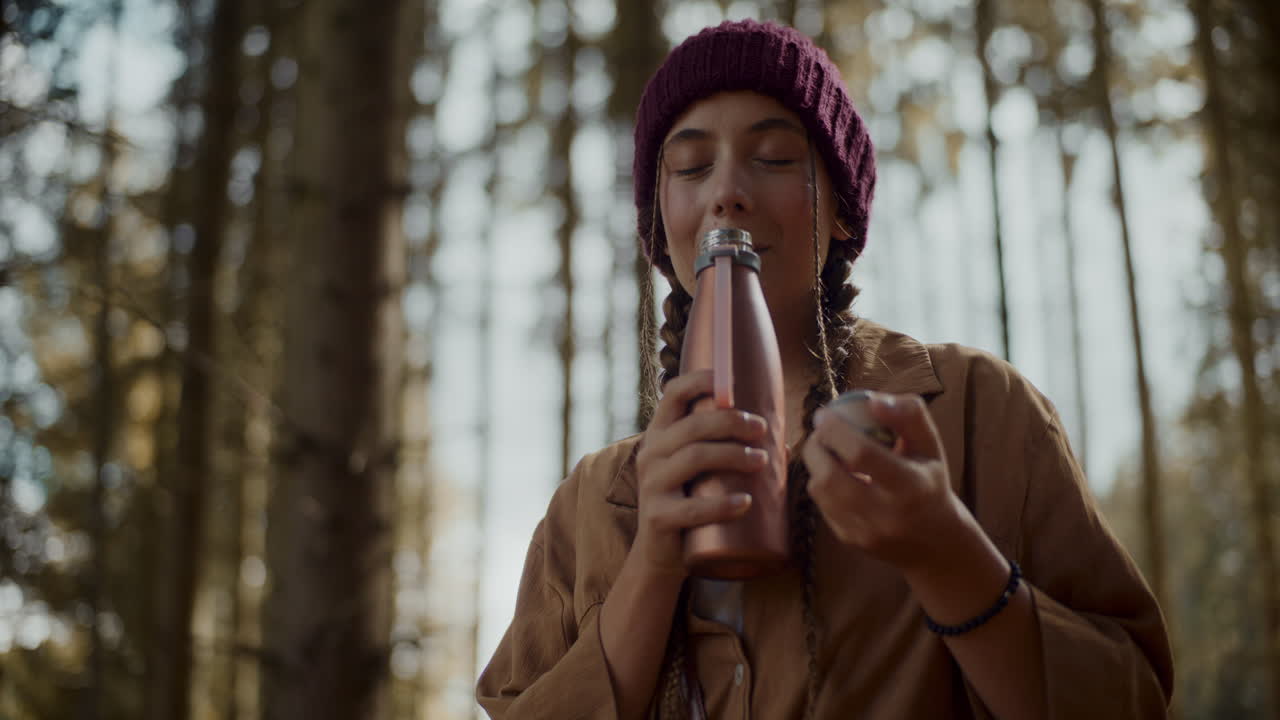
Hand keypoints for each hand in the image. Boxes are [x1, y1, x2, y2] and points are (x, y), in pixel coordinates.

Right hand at [632, 370, 770, 579]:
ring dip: (734, 455)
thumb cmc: (689, 503)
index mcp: (660, 435)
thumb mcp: (698, 472)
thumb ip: (726, 450)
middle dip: (732, 421)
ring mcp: (651, 485)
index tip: (732, 381)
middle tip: (762, 429)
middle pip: (692, 425)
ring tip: (761, 461)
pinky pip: (693, 508)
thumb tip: (781, 442)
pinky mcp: (658, 517)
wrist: (660, 555)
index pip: (674, 395)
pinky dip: (723, 505)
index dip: (701, 380)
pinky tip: (746, 503)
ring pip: (694, 457)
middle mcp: (651, 454)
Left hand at [801, 392, 970, 571]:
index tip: (825, 414)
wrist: (936, 541)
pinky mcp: (850, 541)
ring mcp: (865, 532)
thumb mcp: (930, 446)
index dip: (835, 430)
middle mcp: (886, 514)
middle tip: (820, 432)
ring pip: (820, 491)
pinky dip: (822, 485)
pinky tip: (837, 475)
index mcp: (910, 486)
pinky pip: (821, 506)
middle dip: (816, 447)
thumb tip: (874, 400)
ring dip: (816, 465)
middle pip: (829, 476)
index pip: (860, 454)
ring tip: (828, 451)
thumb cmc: (929, 482)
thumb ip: (909, 415)